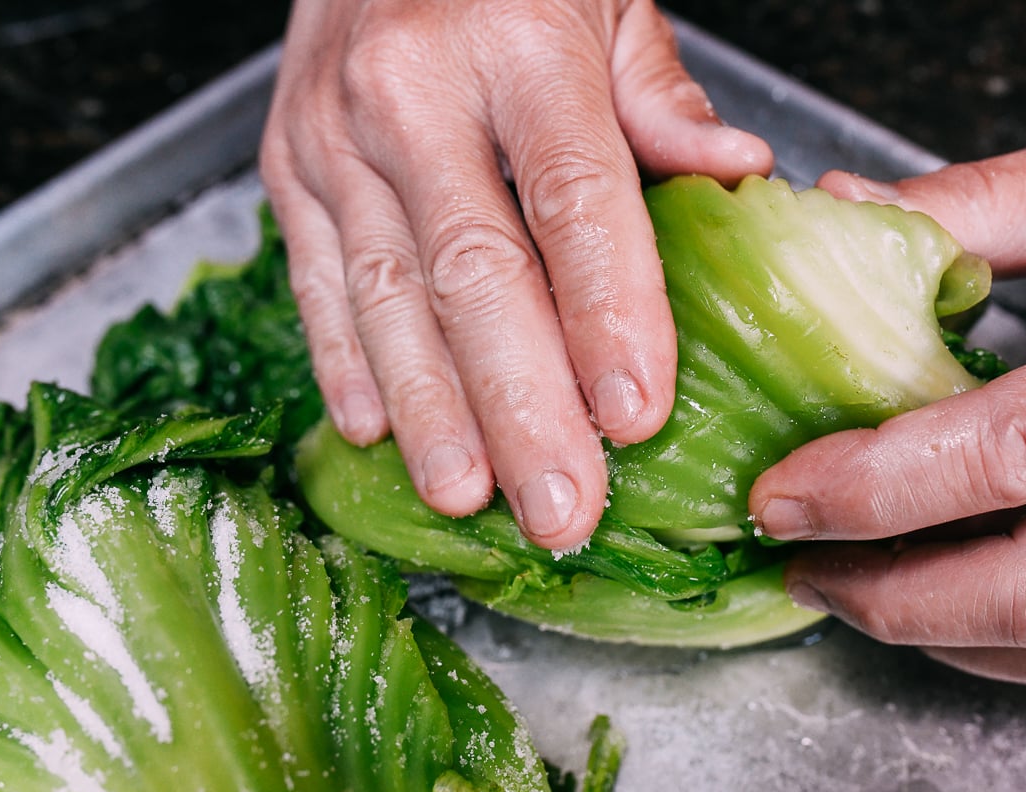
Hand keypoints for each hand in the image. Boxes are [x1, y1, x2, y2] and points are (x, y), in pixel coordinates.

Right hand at [260, 0, 771, 548]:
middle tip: (559, 506)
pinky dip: (348, 365)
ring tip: (469, 497)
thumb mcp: (606, 0)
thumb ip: (663, 101)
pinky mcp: (285, 165)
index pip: (571, 197)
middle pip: (474, 274)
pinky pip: (316, 282)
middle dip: (520, 405)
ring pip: (388, 296)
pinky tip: (379, 435)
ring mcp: (332, 133)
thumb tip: (740, 178)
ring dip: (431, 412)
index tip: (636, 414)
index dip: (605, 312)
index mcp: (517, 43)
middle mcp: (410, 92)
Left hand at [750, 109, 1025, 692]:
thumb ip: (979, 202)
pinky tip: (925, 589)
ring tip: (840, 575)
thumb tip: (844, 210)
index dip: (878, 486)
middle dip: (887, 592)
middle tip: (794, 555)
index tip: (781, 492)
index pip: (1017, 453)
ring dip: (928, 628)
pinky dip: (988, 638)